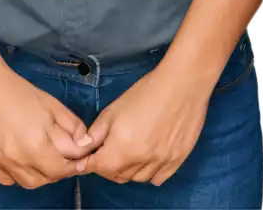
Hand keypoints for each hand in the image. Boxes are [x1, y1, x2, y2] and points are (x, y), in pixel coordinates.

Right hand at [0, 60, 101, 188]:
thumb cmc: (18, 90)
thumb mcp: (51, 104)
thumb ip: (72, 127)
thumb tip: (85, 144)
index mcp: (39, 144)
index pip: (66, 166)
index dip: (76, 160)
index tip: (79, 154)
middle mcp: (20, 159)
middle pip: (49, 177)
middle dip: (60, 168)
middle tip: (61, 154)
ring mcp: (1, 162)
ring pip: (29, 182)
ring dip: (40, 173)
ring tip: (42, 156)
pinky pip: (8, 179)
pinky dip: (18, 173)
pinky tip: (21, 157)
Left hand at [75, 64, 208, 185]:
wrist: (181, 85)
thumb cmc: (146, 92)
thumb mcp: (114, 109)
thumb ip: (96, 132)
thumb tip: (81, 147)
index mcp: (122, 148)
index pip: (98, 167)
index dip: (88, 163)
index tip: (85, 160)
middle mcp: (141, 161)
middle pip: (118, 175)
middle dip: (107, 166)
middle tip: (106, 151)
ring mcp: (160, 163)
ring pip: (137, 178)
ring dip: (128, 170)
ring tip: (127, 153)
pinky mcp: (177, 160)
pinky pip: (158, 178)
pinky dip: (149, 173)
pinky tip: (147, 159)